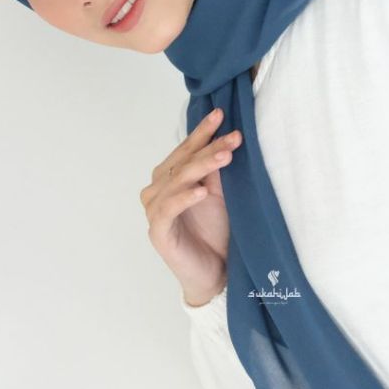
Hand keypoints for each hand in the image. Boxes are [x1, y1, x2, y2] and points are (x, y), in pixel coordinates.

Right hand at [140, 108, 241, 305]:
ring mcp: (155, 211)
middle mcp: (156, 191)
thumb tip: (224, 139)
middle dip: (208, 147)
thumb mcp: (219, 195)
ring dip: (201, 167)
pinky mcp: (158, 232)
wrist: (214, 273)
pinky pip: (169, 209)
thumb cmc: (216, 233)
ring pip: (177, 181)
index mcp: (169, 179)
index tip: (220, 114)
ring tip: (225, 157)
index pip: (185, 150)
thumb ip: (215, 171)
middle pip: (182, 163)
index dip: (201, 133)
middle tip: (233, 137)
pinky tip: (202, 191)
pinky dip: (185, 198)